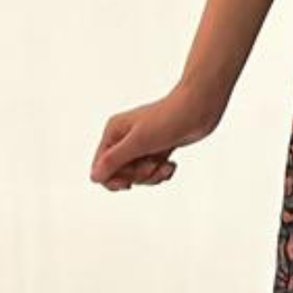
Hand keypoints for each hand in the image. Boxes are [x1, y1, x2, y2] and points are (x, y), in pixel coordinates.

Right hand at [89, 83, 219, 190]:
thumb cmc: (169, 120)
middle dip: (137, 176)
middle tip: (152, 165)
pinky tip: (171, 165)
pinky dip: (162, 172)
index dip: (113, 179)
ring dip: (152, 175)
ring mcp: (141, 144)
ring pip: (137, 175)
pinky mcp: (157, 149)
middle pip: (120, 173)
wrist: (199, 108)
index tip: (129, 183)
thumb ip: (114, 160)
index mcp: (114, 132)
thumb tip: (94, 177)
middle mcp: (124, 138)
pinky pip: (152, 171)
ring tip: (165, 165)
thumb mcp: (139, 142)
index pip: (100, 167)